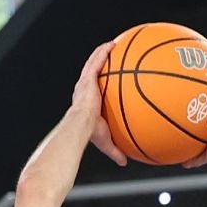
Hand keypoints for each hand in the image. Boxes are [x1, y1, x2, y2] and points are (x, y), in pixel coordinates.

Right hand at [74, 40, 127, 167]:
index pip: (93, 89)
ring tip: (112, 45)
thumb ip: (116, 150)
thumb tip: (125, 162)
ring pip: (93, 63)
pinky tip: (112, 44)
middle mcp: (84, 89)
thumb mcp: (106, 142)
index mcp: (87, 101)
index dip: (98, 82)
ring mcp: (85, 83)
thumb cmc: (90, 134)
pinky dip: (103, 51)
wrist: (81, 126)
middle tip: (111, 58)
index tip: (107, 79)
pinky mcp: (88, 78)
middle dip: (101, 64)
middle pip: (92, 73)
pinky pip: (97, 60)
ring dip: (102, 53)